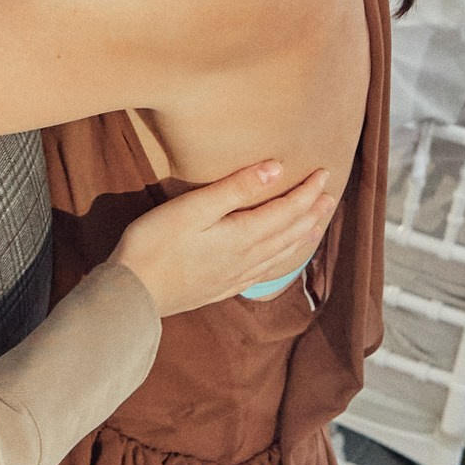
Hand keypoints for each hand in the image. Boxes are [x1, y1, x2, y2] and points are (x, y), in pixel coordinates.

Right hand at [110, 161, 333, 315]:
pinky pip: (262, 273)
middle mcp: (247, 258)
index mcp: (243, 235)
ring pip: (280, 254)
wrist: (133, 295)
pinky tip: (277, 261)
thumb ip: (235, 189)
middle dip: (312, 213)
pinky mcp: (220, 288)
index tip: (325, 172)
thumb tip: (276, 169)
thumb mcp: (193, 208)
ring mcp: (235, 276)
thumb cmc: (155, 244)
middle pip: (289, 233)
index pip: (286, 210)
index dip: (307, 191)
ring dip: (301, 237)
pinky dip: (279, 262)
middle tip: (330, 196)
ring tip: (316, 225)